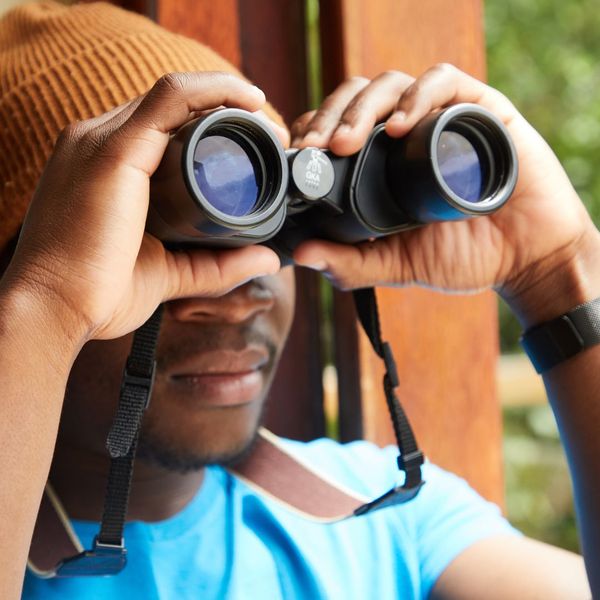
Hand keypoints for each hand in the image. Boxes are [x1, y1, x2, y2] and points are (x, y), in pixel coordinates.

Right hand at [2, 72, 281, 343]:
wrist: (54, 310)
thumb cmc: (99, 293)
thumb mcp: (168, 273)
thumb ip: (216, 266)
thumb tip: (266, 259)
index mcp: (104, 165)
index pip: (161, 127)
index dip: (211, 128)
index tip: (255, 148)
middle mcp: (96, 141)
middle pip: (172, 107)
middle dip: (227, 112)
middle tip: (270, 137)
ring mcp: (101, 139)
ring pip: (176, 94)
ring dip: (228, 99)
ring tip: (267, 123)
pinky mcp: (114, 149)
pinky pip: (172, 98)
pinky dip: (215, 91)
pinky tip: (250, 101)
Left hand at [291, 65, 599, 321]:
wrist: (525, 257)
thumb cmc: (463, 255)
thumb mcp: (397, 264)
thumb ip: (352, 264)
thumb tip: (301, 257)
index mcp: (381, 161)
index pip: (335, 128)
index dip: (313, 133)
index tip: (298, 156)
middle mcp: (405, 134)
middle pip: (355, 101)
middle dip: (329, 119)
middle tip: (315, 148)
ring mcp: (439, 117)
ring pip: (389, 86)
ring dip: (362, 107)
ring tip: (346, 142)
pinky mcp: (478, 108)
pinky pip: (443, 83)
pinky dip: (418, 97)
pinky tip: (400, 126)